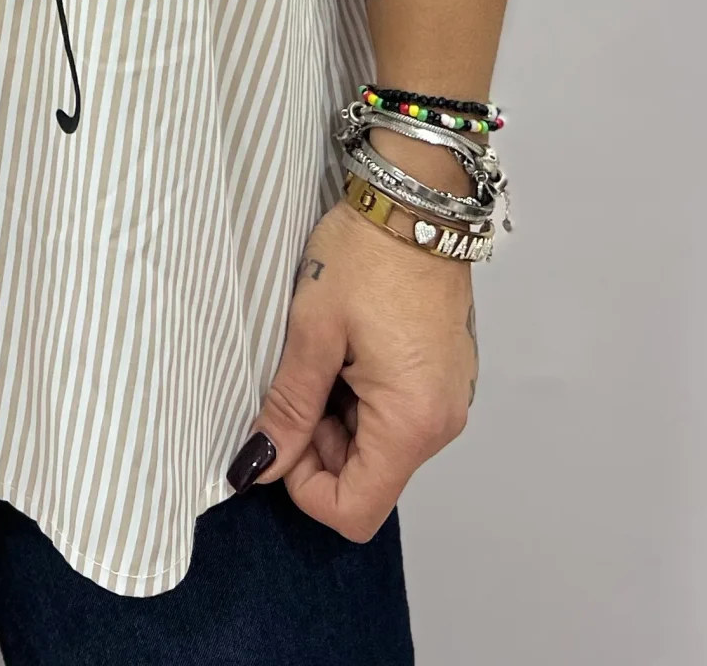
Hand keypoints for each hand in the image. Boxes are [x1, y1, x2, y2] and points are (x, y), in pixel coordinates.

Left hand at [229, 196, 478, 539]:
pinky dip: (360, 397)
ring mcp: (448, 400)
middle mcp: (440, 423)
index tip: (279, 431)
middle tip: (293, 378)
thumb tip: (258, 464)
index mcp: (411, 422)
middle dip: (318, 445)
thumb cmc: (366, 255)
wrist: (416, 198)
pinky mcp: (445, 377)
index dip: (304, 486)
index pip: (355, 510)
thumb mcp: (312, 332)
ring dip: (337, 417)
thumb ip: (287, 407)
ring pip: (379, 445)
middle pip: (367, 478)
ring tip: (320, 353)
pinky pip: (397, 414)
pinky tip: (345, 347)